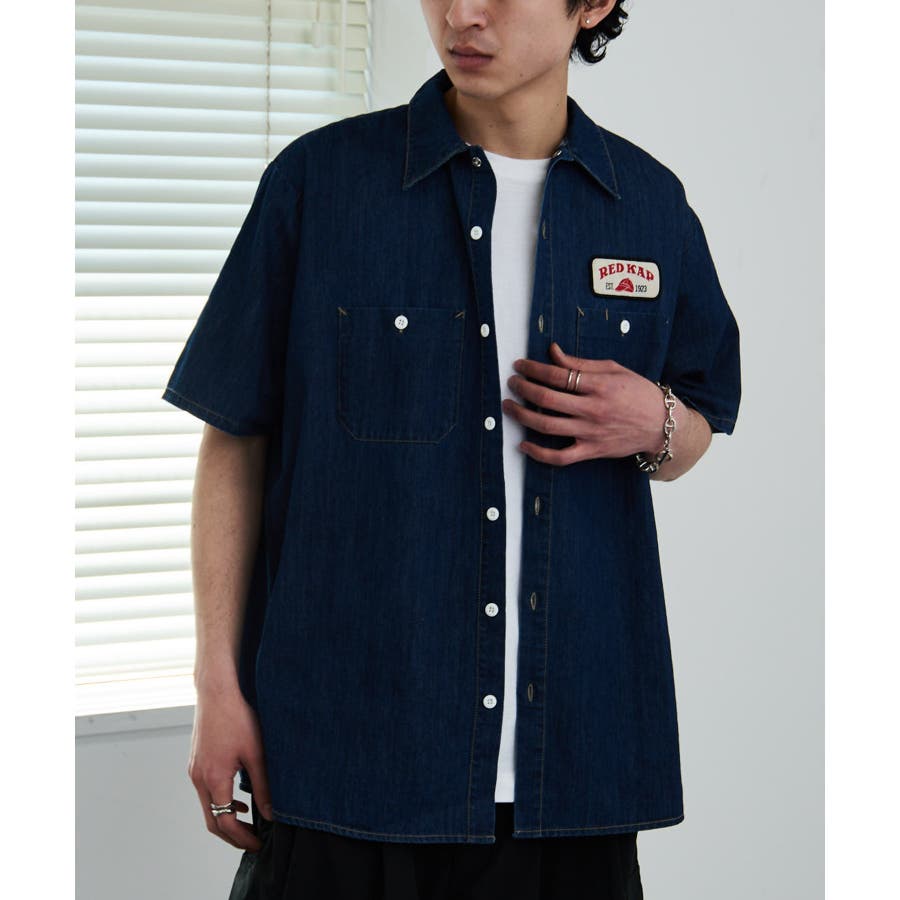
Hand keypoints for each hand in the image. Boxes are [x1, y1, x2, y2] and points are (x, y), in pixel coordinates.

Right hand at [188, 677, 272, 850]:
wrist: (217, 690)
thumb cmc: (237, 716)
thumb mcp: (256, 753)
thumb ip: (263, 785)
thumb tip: (271, 812)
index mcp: (213, 779)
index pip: (224, 822)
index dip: (242, 837)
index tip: (258, 844)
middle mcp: (199, 777)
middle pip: (212, 820)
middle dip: (233, 835)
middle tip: (253, 841)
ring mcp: (195, 769)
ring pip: (208, 806)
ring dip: (226, 818)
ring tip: (249, 823)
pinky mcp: (197, 760)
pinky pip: (206, 791)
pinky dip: (221, 801)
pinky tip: (240, 797)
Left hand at [501, 341, 665, 465]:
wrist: (661, 425)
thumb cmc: (637, 393)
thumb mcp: (613, 370)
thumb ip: (580, 363)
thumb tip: (553, 352)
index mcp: (599, 385)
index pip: (557, 375)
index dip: (533, 369)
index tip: (520, 365)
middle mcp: (593, 409)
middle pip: (547, 399)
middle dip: (523, 389)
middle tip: (512, 383)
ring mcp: (590, 432)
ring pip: (547, 426)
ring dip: (522, 416)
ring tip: (509, 406)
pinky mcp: (591, 451)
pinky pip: (560, 457)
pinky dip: (538, 453)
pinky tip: (523, 445)